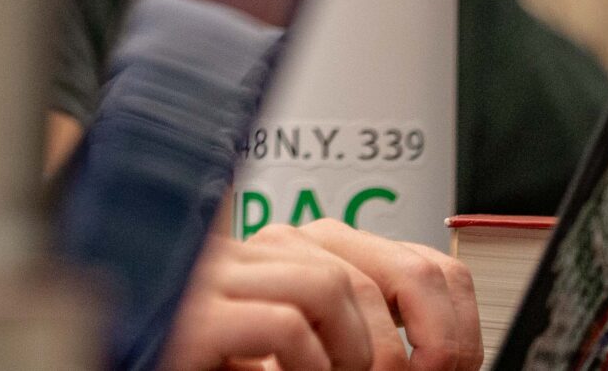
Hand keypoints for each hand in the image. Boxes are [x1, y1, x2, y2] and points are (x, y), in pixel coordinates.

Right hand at [161, 223, 481, 370]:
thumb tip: (444, 351)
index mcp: (313, 253)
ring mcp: (232, 274)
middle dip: (431, 341)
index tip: (452, 367)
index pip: (421, 262)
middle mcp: (273, 248)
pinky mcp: (201, 314)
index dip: (454, 322)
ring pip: (334, 285)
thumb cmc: (238, 363)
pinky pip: (284, 323)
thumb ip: (362, 327)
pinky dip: (309, 367)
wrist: (153, 359)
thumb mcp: (323, 345)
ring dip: (359, 355)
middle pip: (397, 267)